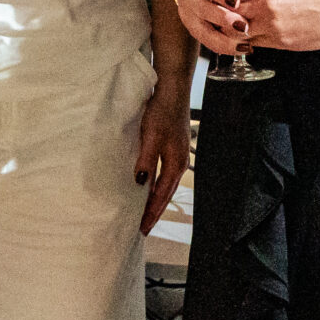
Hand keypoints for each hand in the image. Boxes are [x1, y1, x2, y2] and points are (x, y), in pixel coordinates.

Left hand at [132, 75, 190, 234]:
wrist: (173, 89)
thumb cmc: (162, 111)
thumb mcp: (151, 136)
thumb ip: (146, 160)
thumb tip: (140, 184)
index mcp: (175, 164)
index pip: (161, 196)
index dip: (151, 213)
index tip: (142, 230)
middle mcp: (179, 163)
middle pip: (165, 195)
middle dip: (154, 212)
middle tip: (142, 229)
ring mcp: (176, 156)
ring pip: (165, 186)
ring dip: (154, 200)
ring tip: (143, 214)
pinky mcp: (171, 148)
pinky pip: (163, 175)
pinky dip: (156, 186)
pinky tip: (147, 187)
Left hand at [176, 0, 319, 57]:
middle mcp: (264, 7)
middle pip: (227, 14)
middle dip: (216, 16)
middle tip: (207, 17)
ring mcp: (271, 27)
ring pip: (236, 33)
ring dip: (228, 33)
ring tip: (222, 31)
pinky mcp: (280, 43)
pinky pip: (254, 43)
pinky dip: (245, 42)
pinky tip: (242, 40)